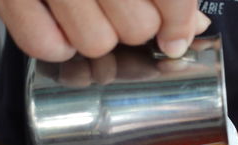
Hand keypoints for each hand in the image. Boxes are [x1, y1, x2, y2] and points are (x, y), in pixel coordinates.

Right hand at [0, 0, 210, 60]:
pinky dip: (60, 44)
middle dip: (136, 22)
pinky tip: (62, 22)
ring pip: (97, 43)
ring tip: (89, 8)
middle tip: (121, 5)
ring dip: (99, 34)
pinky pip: (47, 46)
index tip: (178, 35)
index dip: (180, 22)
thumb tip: (190, 24)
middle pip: (137, 27)